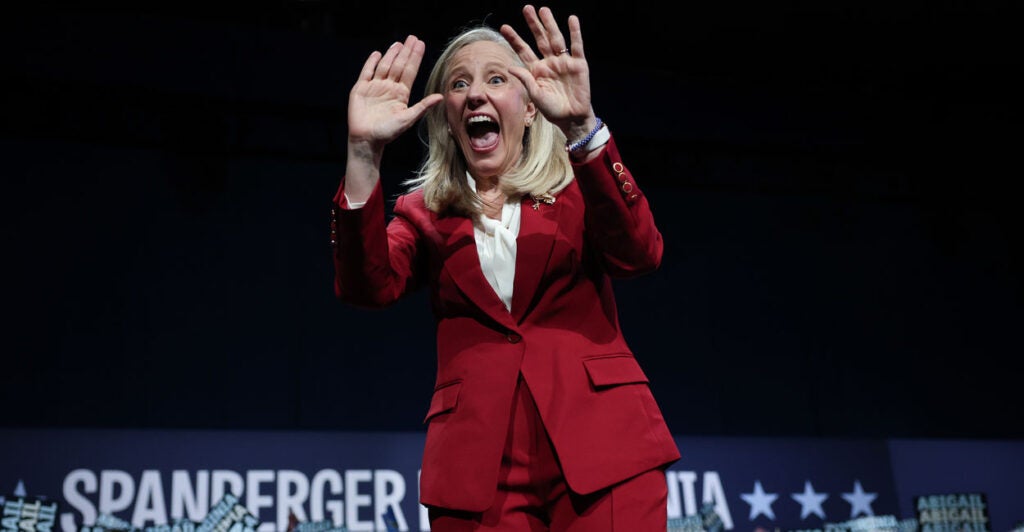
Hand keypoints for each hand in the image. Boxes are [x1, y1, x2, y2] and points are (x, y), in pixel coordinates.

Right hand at [347, 35, 442, 151]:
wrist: (367, 140)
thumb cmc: (388, 132)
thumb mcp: (408, 118)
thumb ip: (422, 106)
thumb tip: (440, 97)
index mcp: (401, 94)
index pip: (409, 71)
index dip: (415, 58)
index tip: (420, 44)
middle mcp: (389, 88)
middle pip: (398, 65)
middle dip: (405, 52)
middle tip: (412, 38)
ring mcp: (374, 87)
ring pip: (384, 66)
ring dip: (391, 54)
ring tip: (399, 44)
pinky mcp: (360, 89)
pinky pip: (366, 72)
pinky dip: (371, 63)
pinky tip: (377, 54)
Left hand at [500, 5, 595, 138]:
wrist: (572, 118)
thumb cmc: (553, 110)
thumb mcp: (536, 96)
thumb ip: (525, 80)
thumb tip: (510, 67)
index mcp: (537, 70)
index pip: (524, 50)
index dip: (515, 39)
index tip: (504, 27)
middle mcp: (549, 62)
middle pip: (540, 39)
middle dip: (533, 24)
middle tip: (527, 9)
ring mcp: (564, 62)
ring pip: (556, 39)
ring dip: (550, 24)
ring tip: (544, 10)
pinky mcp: (579, 64)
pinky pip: (576, 46)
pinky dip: (575, 33)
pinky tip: (572, 20)